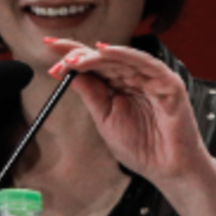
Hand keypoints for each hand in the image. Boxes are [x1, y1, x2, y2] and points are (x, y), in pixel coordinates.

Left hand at [44, 38, 208, 184]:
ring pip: (120, 57)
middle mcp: (134, 77)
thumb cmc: (141, 148)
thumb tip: (67, 72)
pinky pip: (145, 63)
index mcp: (119, 86)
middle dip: (77, 54)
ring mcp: (151, 78)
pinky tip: (105, 51)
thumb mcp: (105, 119)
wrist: (167, 170)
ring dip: (95, 55)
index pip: (92, 64)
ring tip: (73, 58)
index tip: (47, 45)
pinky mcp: (168, 82)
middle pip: (103, 57)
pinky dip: (125, 54)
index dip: (71, 54)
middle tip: (55, 53)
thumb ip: (91, 94)